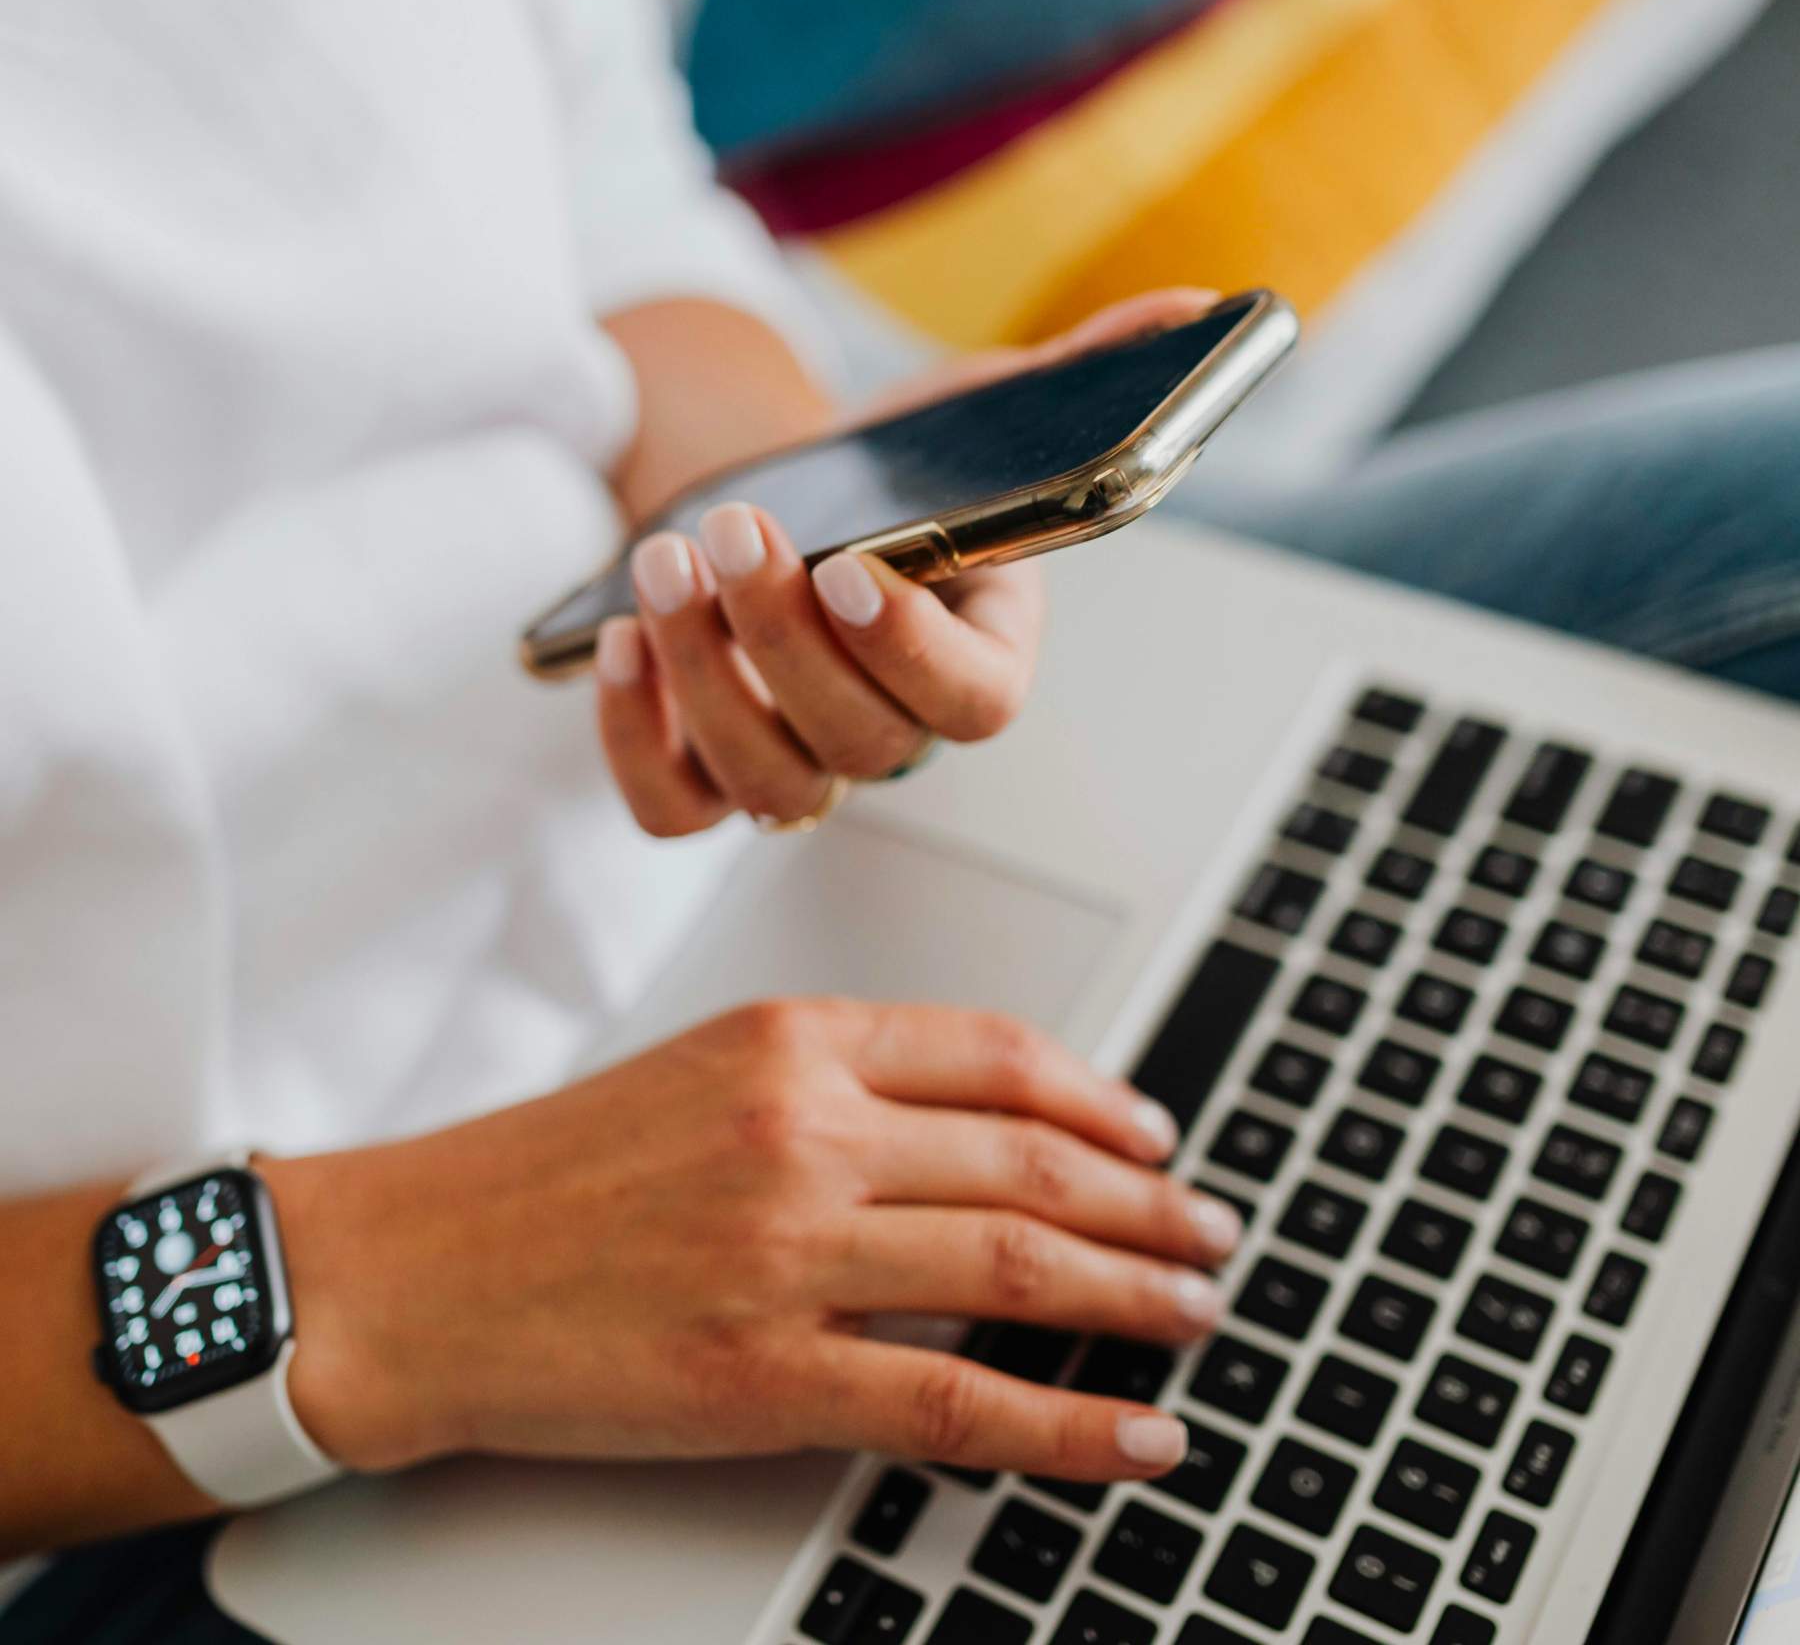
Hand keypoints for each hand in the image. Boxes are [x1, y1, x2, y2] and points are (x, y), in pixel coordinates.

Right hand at [273, 1000, 1240, 1482]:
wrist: (416, 1268)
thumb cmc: (552, 1171)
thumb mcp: (703, 1070)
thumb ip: (841, 1079)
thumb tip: (985, 1125)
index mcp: (791, 1041)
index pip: (996, 1055)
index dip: (1100, 1102)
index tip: (1153, 1138)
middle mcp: (802, 1130)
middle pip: (1032, 1162)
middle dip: (1148, 1205)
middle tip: (1207, 1233)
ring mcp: (788, 1254)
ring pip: (1019, 1269)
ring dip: (1135, 1296)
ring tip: (1196, 1312)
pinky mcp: (763, 1378)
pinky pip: (958, 1405)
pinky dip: (1069, 1427)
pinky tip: (1135, 1434)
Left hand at [595, 288, 1218, 834]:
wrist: (784, 512)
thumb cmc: (889, 476)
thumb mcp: (974, 416)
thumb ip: (1075, 377)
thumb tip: (1193, 311)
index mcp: (980, 657)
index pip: (974, 703)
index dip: (913, 652)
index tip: (853, 565)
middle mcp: (895, 730)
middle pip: (863, 744)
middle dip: (785, 640)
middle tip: (733, 529)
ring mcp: (801, 763)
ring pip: (769, 785)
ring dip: (706, 676)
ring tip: (665, 562)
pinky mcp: (707, 774)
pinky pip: (673, 811)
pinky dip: (635, 740)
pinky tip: (620, 640)